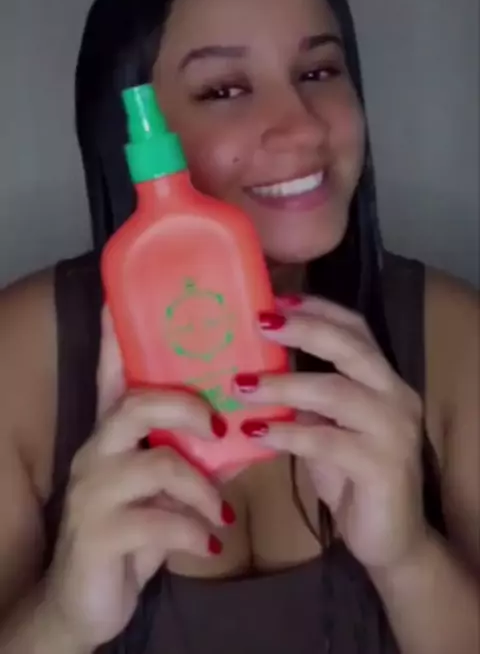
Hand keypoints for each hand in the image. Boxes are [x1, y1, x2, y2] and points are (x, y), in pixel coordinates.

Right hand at [44, 308, 232, 650]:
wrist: (86, 599)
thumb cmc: (133, 526)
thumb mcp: (164, 482)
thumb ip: (194, 448)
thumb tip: (249, 419)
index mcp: (113, 430)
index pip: (113, 370)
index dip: (117, 333)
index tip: (123, 295)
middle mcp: (96, 450)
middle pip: (136, 404)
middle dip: (185, 407)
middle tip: (219, 425)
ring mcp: (92, 492)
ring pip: (154, 463)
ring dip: (200, 486)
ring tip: (220, 508)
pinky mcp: (99, 535)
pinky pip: (157, 522)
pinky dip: (192, 530)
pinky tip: (209, 542)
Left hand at [234, 296, 426, 571]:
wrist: (392, 540)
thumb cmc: (353, 477)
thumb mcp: (327, 428)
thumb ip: (305, 399)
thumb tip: (251, 367)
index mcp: (384, 379)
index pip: (356, 328)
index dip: (318, 309)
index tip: (276, 299)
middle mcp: (396, 395)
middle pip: (350, 347)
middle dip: (303, 330)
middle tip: (258, 323)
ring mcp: (394, 430)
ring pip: (335, 391)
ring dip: (284, 383)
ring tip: (241, 384)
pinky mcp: (382, 465)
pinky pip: (327, 440)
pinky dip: (288, 433)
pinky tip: (256, 431)